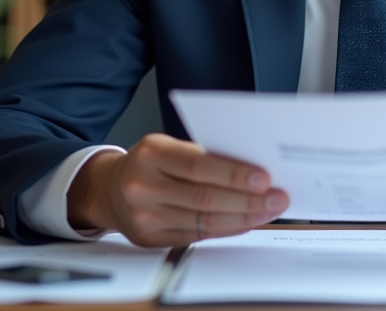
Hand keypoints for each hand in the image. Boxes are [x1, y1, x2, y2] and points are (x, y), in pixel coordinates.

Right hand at [67, 133, 289, 247]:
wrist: (108, 188)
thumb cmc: (148, 162)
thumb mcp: (167, 146)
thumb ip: (202, 154)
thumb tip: (251, 167)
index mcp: (151, 154)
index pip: (198, 165)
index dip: (233, 174)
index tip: (264, 178)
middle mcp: (144, 186)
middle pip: (204, 197)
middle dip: (248, 200)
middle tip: (277, 197)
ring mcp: (145, 217)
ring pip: (204, 221)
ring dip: (243, 217)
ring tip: (269, 211)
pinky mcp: (151, 239)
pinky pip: (198, 236)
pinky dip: (227, 229)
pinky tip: (246, 222)